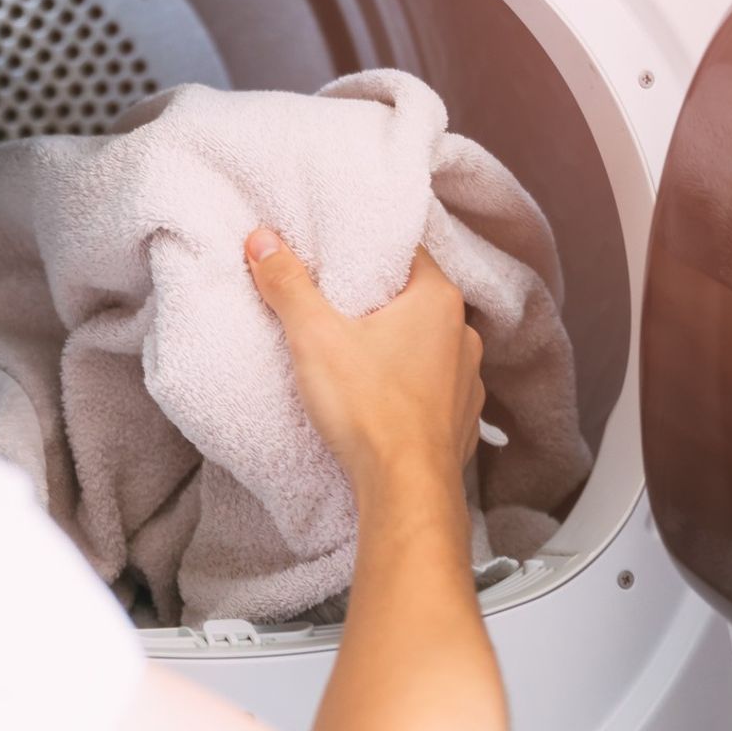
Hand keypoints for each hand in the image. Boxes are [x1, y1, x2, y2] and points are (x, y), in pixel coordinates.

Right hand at [245, 229, 484, 502]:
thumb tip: (262, 239)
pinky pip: (433, 389)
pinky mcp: (461, 420)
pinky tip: (379, 399)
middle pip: (414, 300)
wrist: (406, 491)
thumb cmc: (369, 408)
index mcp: (437, 300)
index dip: (368, 252)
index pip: (405, 253)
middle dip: (376, 302)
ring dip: (396, 347)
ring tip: (355, 356)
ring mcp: (468, 380)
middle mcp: (464, 334)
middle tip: (336, 306)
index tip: (336, 259)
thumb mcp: (315, 337)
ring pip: (426, 347)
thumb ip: (288, 284)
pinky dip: (408, 388)